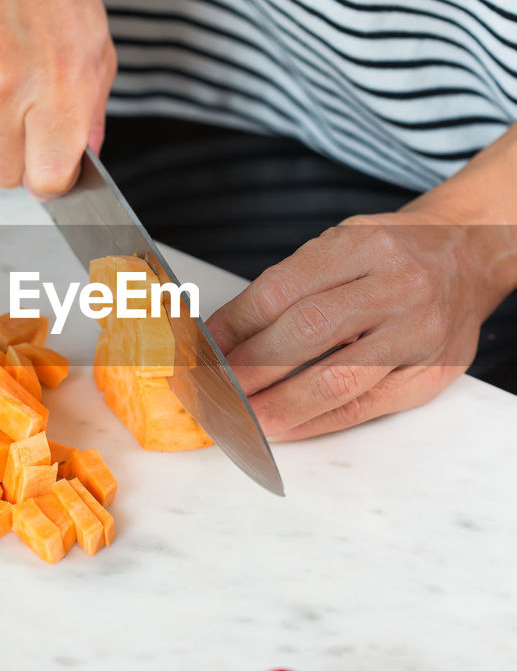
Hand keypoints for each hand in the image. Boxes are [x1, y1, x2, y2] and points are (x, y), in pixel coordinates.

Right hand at [0, 0, 115, 196]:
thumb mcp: (97, 47)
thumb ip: (90, 113)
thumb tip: (82, 157)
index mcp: (54, 92)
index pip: (46, 182)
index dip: (54, 178)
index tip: (58, 161)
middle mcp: (2, 94)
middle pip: (2, 175)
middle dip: (20, 158)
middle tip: (32, 122)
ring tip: (6, 78)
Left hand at [205, 209, 514, 440]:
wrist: (468, 255)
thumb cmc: (391, 253)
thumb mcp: (340, 244)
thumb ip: (288, 285)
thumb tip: (224, 335)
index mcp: (362, 244)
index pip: (282, 290)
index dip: (234, 326)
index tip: (202, 350)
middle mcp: (395, 285)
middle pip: (306, 334)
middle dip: (250, 368)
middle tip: (213, 389)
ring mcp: (417, 332)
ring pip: (336, 379)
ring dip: (279, 405)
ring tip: (241, 418)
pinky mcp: (430, 373)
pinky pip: (365, 407)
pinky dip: (317, 422)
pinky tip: (285, 426)